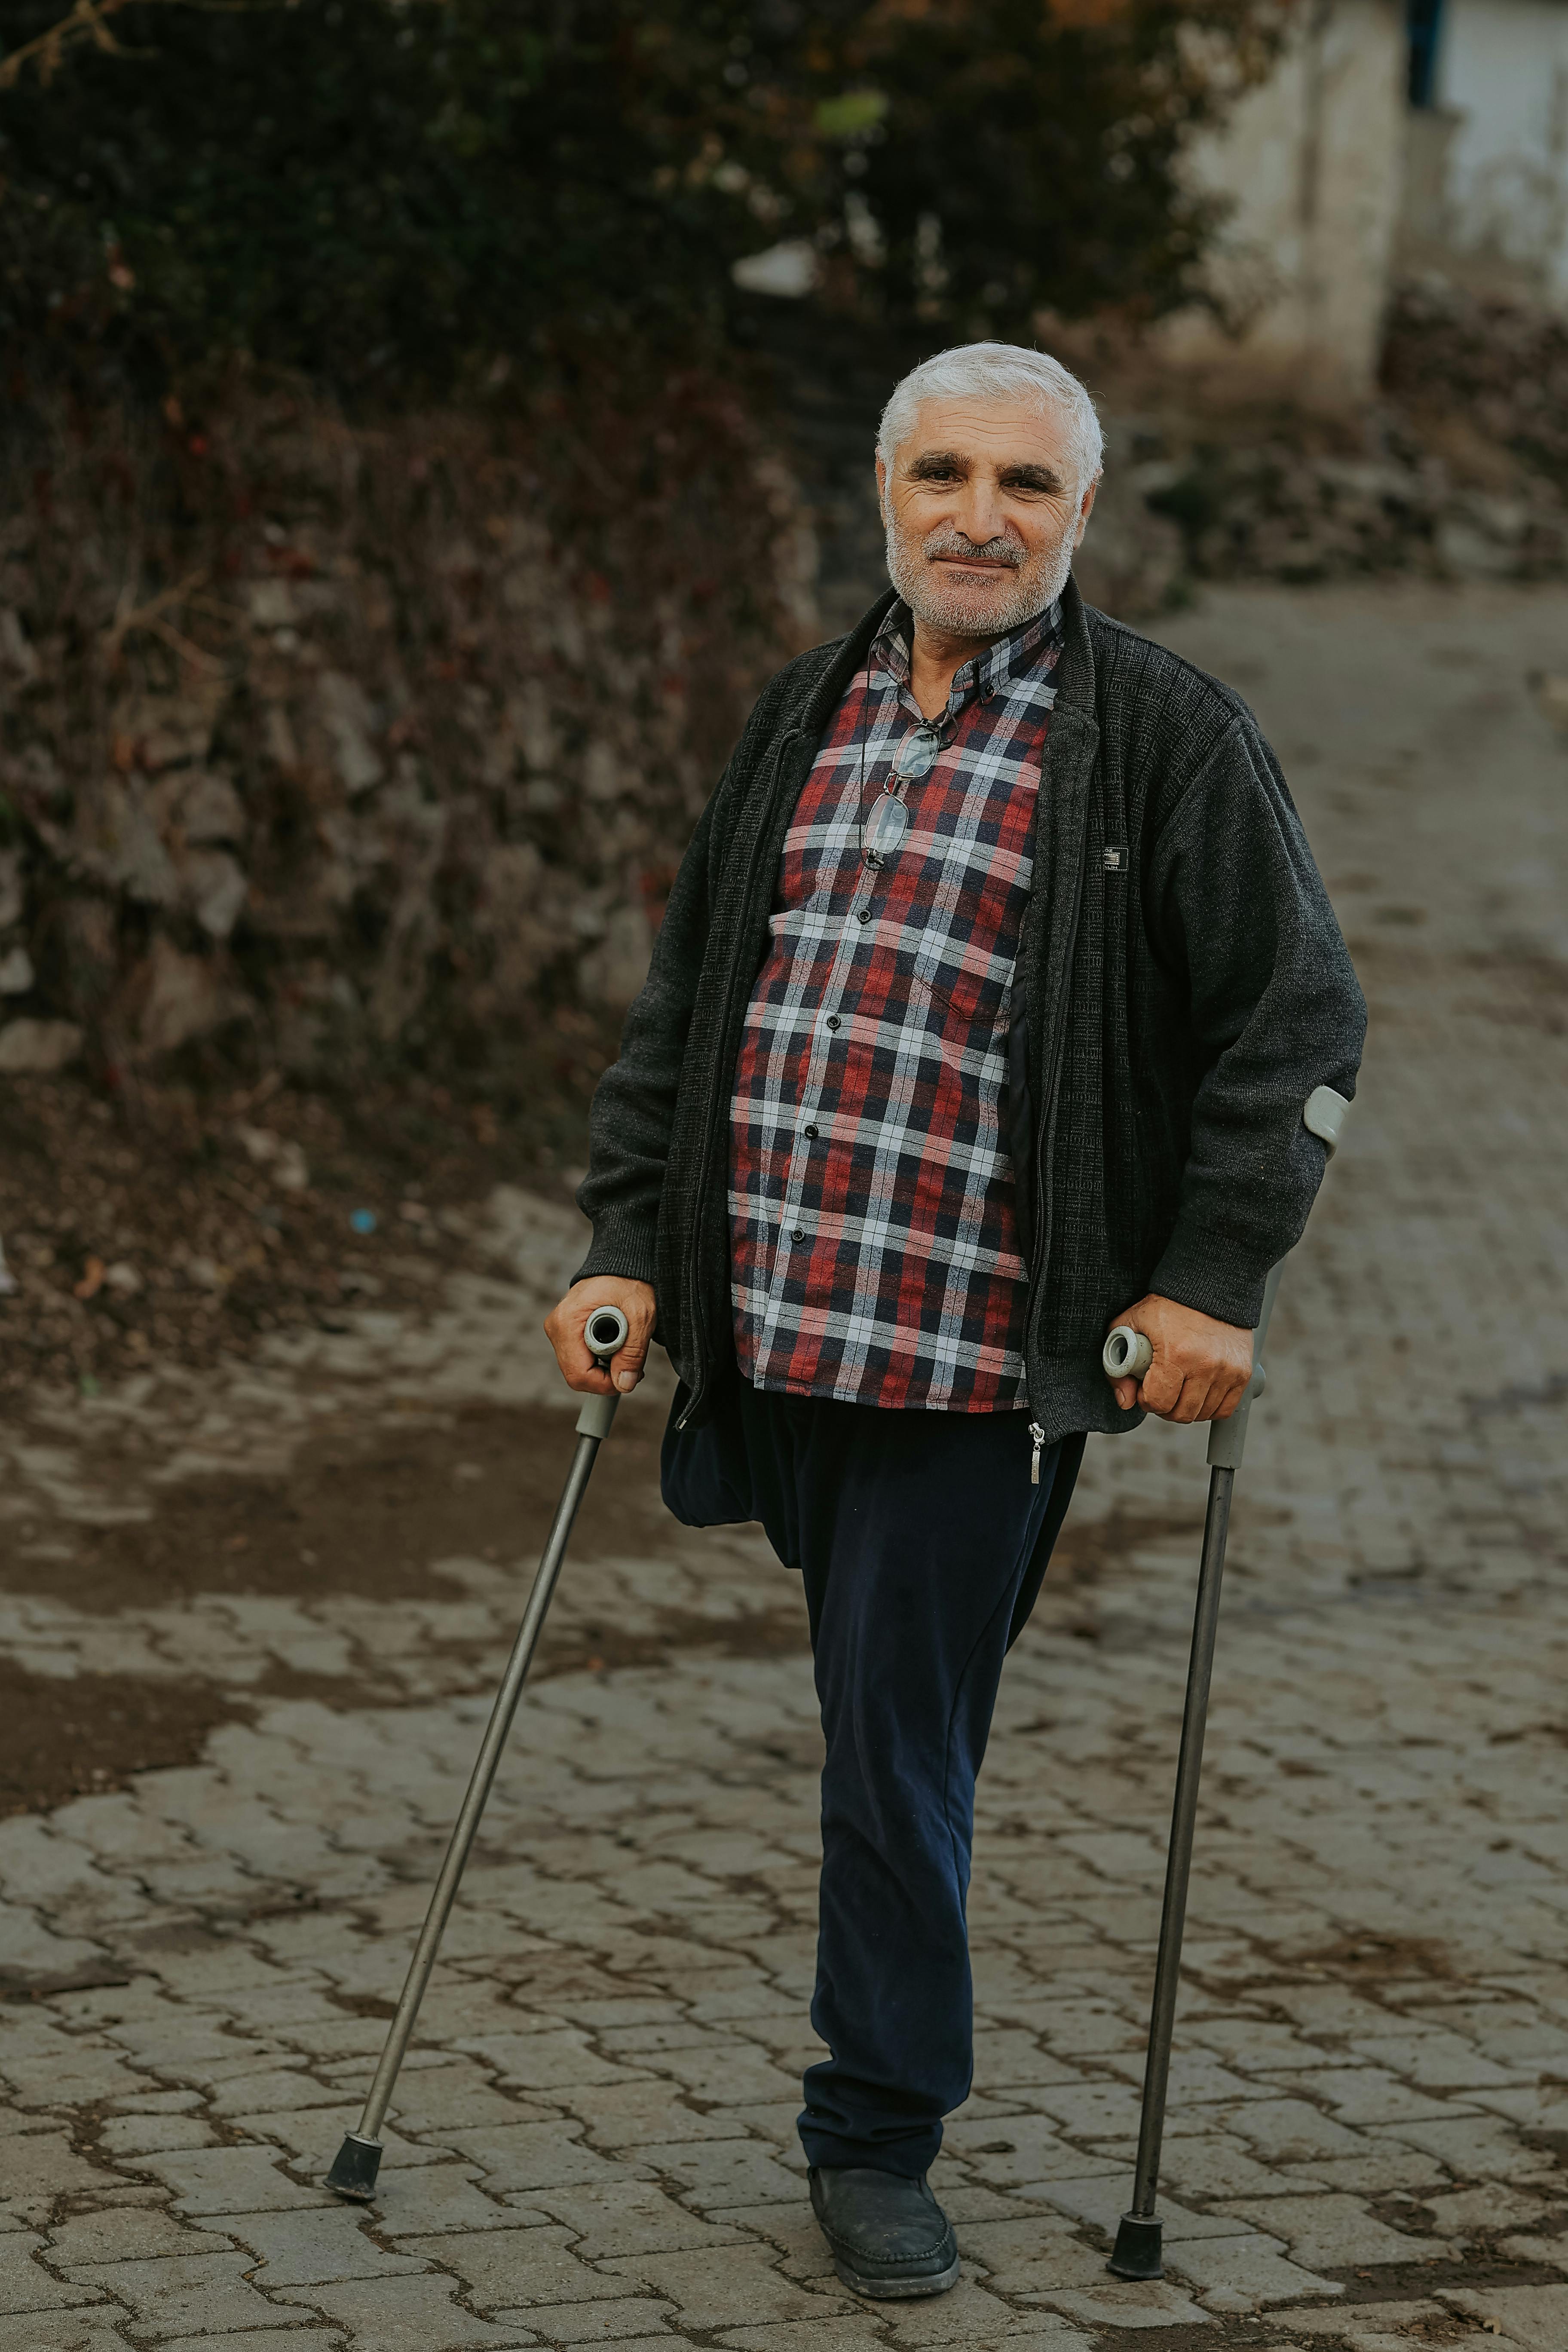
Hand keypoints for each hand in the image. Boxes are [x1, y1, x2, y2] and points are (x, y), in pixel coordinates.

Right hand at [544, 1276, 656, 1396]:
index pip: (578, 1374)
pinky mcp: (565, 1332)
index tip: (629, 1376)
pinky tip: (615, 1348)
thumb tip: (624, 1384)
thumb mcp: (641, 1315)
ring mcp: (558, 1330)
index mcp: (568, 1323)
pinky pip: (579, 1359)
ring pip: (578, 1370)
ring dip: (603, 1369)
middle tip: (632, 1366)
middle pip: (576, 1375)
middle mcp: (556, 1327)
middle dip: (605, 1378)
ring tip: (626, 1352)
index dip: (605, 1384)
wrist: (621, 1263)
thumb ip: (633, 1352)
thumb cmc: (630, 1282)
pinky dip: (598, 1361)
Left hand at [1108, 1294, 1252, 1422]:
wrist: (1209, 1287)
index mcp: (1176, 1353)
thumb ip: (1118, 1365)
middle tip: (1161, 1391)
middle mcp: (1206, 1365)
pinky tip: (1198, 1393)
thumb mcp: (1131, 1324)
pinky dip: (1209, 1408)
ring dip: (1187, 1408)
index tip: (1145, 1390)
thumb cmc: (1168, 1306)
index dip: (1146, 1400)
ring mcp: (1228, 1371)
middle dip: (1165, 1407)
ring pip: (1202, 1414)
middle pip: (1181, 1413)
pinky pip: (1225, 1409)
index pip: (1158, 1401)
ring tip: (1179, 1389)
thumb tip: (1125, 1401)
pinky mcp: (1243, 1373)